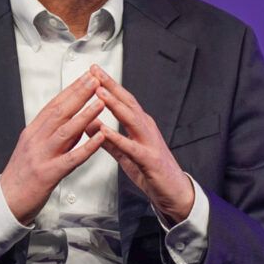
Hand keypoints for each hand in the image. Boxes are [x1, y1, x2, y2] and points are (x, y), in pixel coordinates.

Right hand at [0, 72, 106, 224]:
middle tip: (95, 80)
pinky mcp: (49, 174)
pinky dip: (87, 147)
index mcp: (32, 131)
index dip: (71, 90)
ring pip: (65, 131)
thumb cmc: (21, 175)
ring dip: (85, 115)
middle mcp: (36, 140)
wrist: (7, 200)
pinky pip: (71, 158)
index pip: (53, 105)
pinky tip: (99, 138)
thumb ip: (52, 133)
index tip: (86, 78)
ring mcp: (42, 156)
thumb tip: (74, 120)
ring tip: (100, 102)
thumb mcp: (33, 147)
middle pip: (60, 112)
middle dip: (79, 94)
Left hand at [85, 65, 194, 223]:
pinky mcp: (149, 159)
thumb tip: (90, 125)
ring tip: (99, 93)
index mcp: (140, 124)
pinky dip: (118, 138)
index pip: (122, 99)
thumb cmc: (151, 170)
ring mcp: (149, 142)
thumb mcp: (125, 153)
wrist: (174, 191)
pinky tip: (106, 131)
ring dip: (115, 105)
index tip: (93, 71)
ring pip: (131, 118)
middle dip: (110, 86)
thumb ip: (108, 139)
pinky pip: (132, 147)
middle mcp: (146, 128)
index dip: (107, 85)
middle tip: (95, 72)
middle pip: (127, 102)